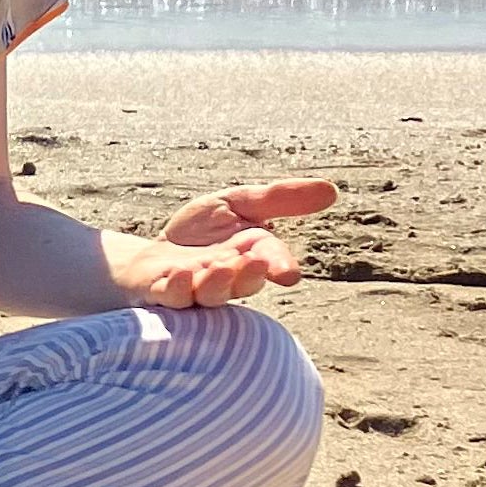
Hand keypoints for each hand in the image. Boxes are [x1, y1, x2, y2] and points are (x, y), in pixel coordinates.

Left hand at [122, 175, 337, 307]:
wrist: (154, 254)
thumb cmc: (201, 231)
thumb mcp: (238, 203)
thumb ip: (280, 198)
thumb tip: (331, 190)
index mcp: (251, 255)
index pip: (272, 262)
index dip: (280, 266)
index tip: (289, 273)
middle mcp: (227, 277)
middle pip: (243, 282)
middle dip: (248, 275)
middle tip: (253, 263)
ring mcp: (195, 289)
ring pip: (210, 294)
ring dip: (215, 283)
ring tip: (217, 267)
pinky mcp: (164, 292)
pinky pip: (173, 296)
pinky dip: (178, 288)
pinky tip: (181, 275)